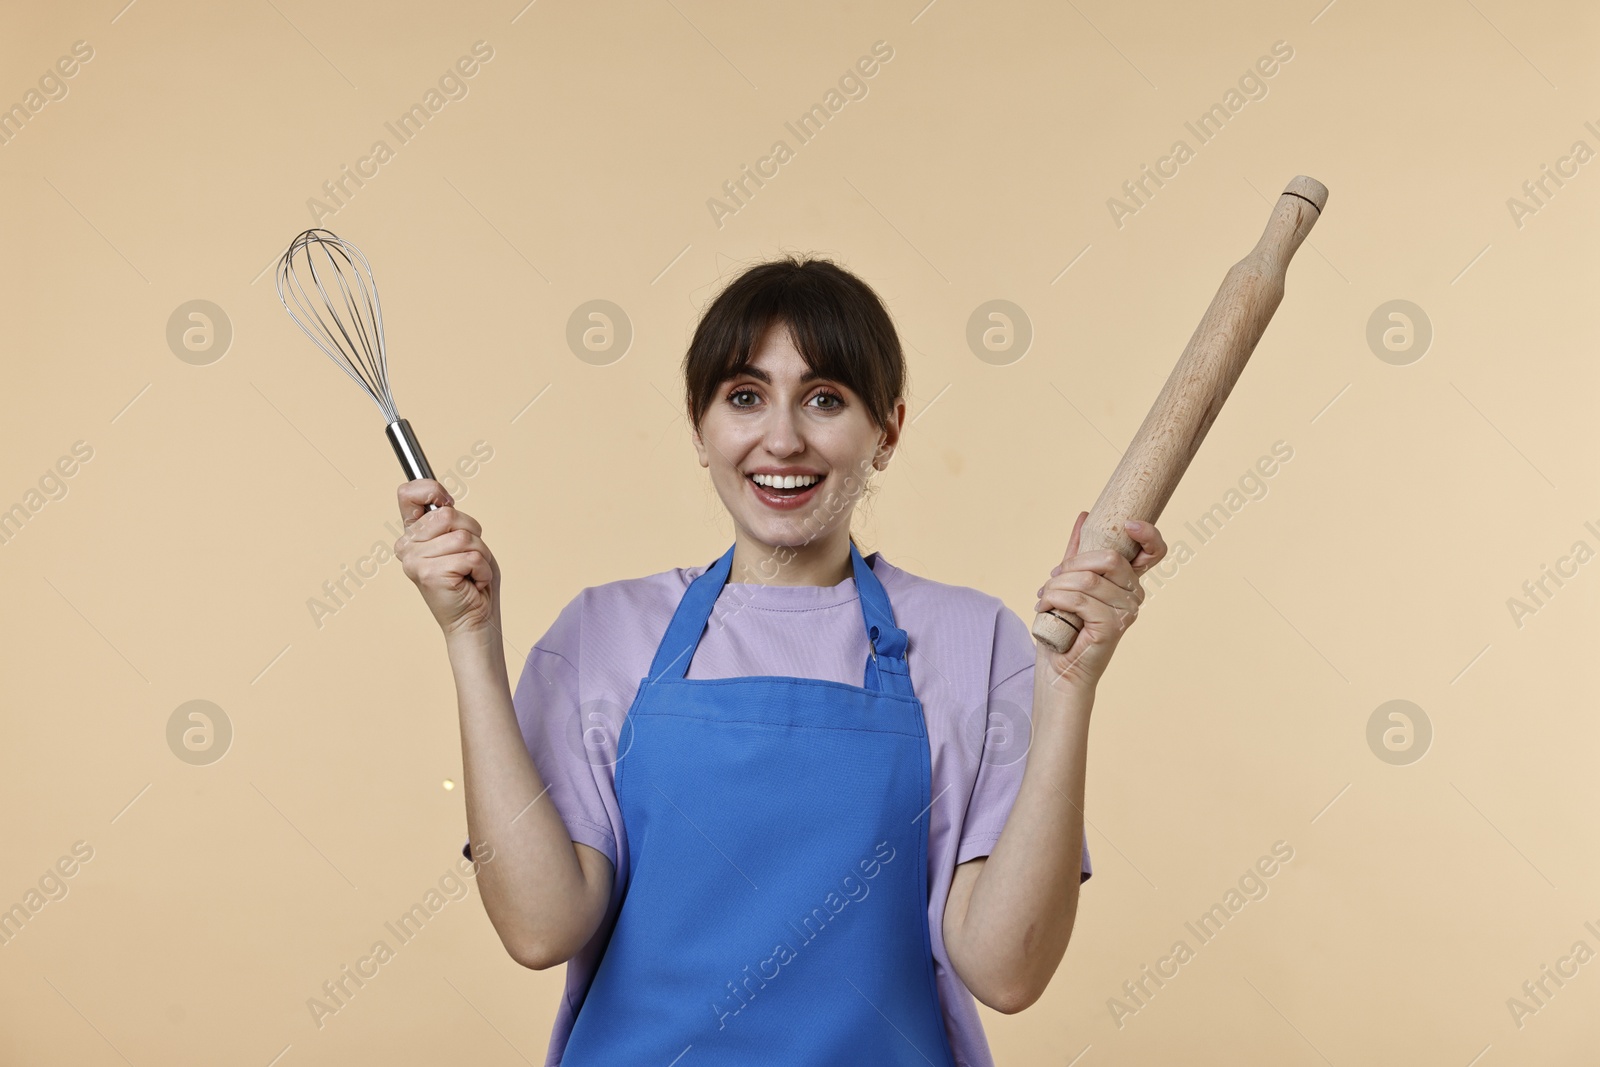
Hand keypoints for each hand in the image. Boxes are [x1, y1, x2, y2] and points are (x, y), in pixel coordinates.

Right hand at [395, 479, 500, 637]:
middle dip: (472, 534)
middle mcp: (406, 546)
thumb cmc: (472, 581)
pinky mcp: (429, 574)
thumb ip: (451, 519)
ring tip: (470, 573)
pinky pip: (471, 556)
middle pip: (448, 514)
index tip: (447, 501)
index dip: (431, 490)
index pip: (408, 493)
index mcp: (413, 534)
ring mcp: (414, 560)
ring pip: (464, 536)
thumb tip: (444, 503)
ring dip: (479, 555)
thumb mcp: (463, 540)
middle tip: (468, 559)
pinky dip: (482, 570)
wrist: (474, 621)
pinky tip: (472, 583)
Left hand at [1033, 510, 1166, 689]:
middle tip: (1052, 580)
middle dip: (1071, 565)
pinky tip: (1046, 608)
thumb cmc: (1065, 626)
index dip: (1148, 533)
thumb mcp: (1070, 580)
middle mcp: (1135, 595)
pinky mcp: (1113, 627)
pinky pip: (1078, 599)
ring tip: (1044, 598)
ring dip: (1055, 586)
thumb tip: (1085, 516)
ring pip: (1086, 580)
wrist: (1058, 667)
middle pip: (1108, 559)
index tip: (1128, 524)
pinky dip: (1054, 599)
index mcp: (1128, 581)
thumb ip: (1079, 551)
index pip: (1155, 551)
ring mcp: (1127, 612)